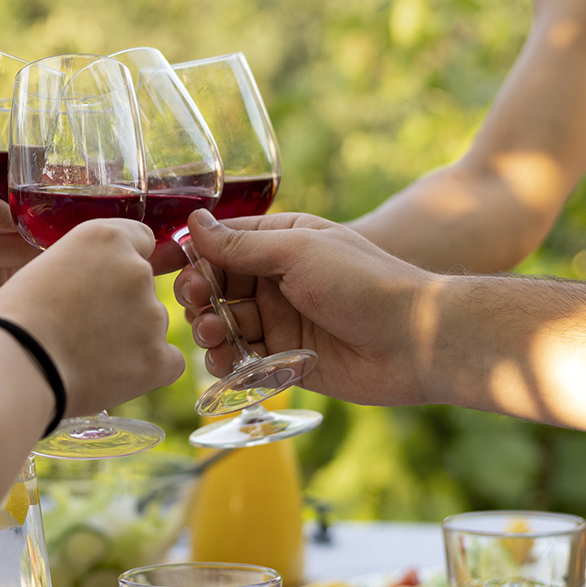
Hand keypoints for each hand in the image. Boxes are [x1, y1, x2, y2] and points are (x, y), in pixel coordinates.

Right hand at [0, 220, 185, 416]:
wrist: (15, 366)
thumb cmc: (16, 318)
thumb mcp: (46, 265)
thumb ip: (84, 264)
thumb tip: (97, 281)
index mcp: (107, 238)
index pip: (139, 239)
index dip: (118, 263)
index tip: (100, 282)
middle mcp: (137, 269)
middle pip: (143, 284)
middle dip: (122, 301)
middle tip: (82, 324)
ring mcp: (152, 314)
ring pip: (152, 323)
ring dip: (130, 336)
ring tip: (85, 354)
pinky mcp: (157, 357)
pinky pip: (167, 360)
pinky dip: (146, 368)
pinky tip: (112, 373)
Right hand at [176, 209, 440, 405]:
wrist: (415, 339)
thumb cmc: (363, 282)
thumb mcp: (298, 251)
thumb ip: (243, 245)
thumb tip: (194, 223)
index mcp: (281, 242)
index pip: (222, 245)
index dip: (193, 258)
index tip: (169, 271)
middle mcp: (277, 280)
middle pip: (217, 287)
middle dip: (199, 297)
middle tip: (196, 307)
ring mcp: (280, 320)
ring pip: (226, 325)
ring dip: (211, 331)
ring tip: (213, 336)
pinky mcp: (286, 359)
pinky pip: (244, 361)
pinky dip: (228, 363)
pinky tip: (226, 363)